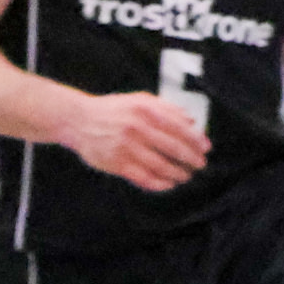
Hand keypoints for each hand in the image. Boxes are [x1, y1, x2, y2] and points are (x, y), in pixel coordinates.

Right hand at [49, 89, 213, 191]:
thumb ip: (166, 107)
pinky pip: (143, 178)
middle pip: (173, 148)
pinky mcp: (116, 163)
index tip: (205, 148)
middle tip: (199, 165)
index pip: (179, 128)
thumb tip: (191, 120)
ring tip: (186, 176)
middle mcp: (137, 128)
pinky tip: (168, 184)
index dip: (196, 140)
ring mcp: (126, 147)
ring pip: (160, 165)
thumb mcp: (139, 100)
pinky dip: (159, 183)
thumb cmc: (111, 110)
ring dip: (178, 173)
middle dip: (191, 159)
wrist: (77, 120)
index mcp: (146, 110)